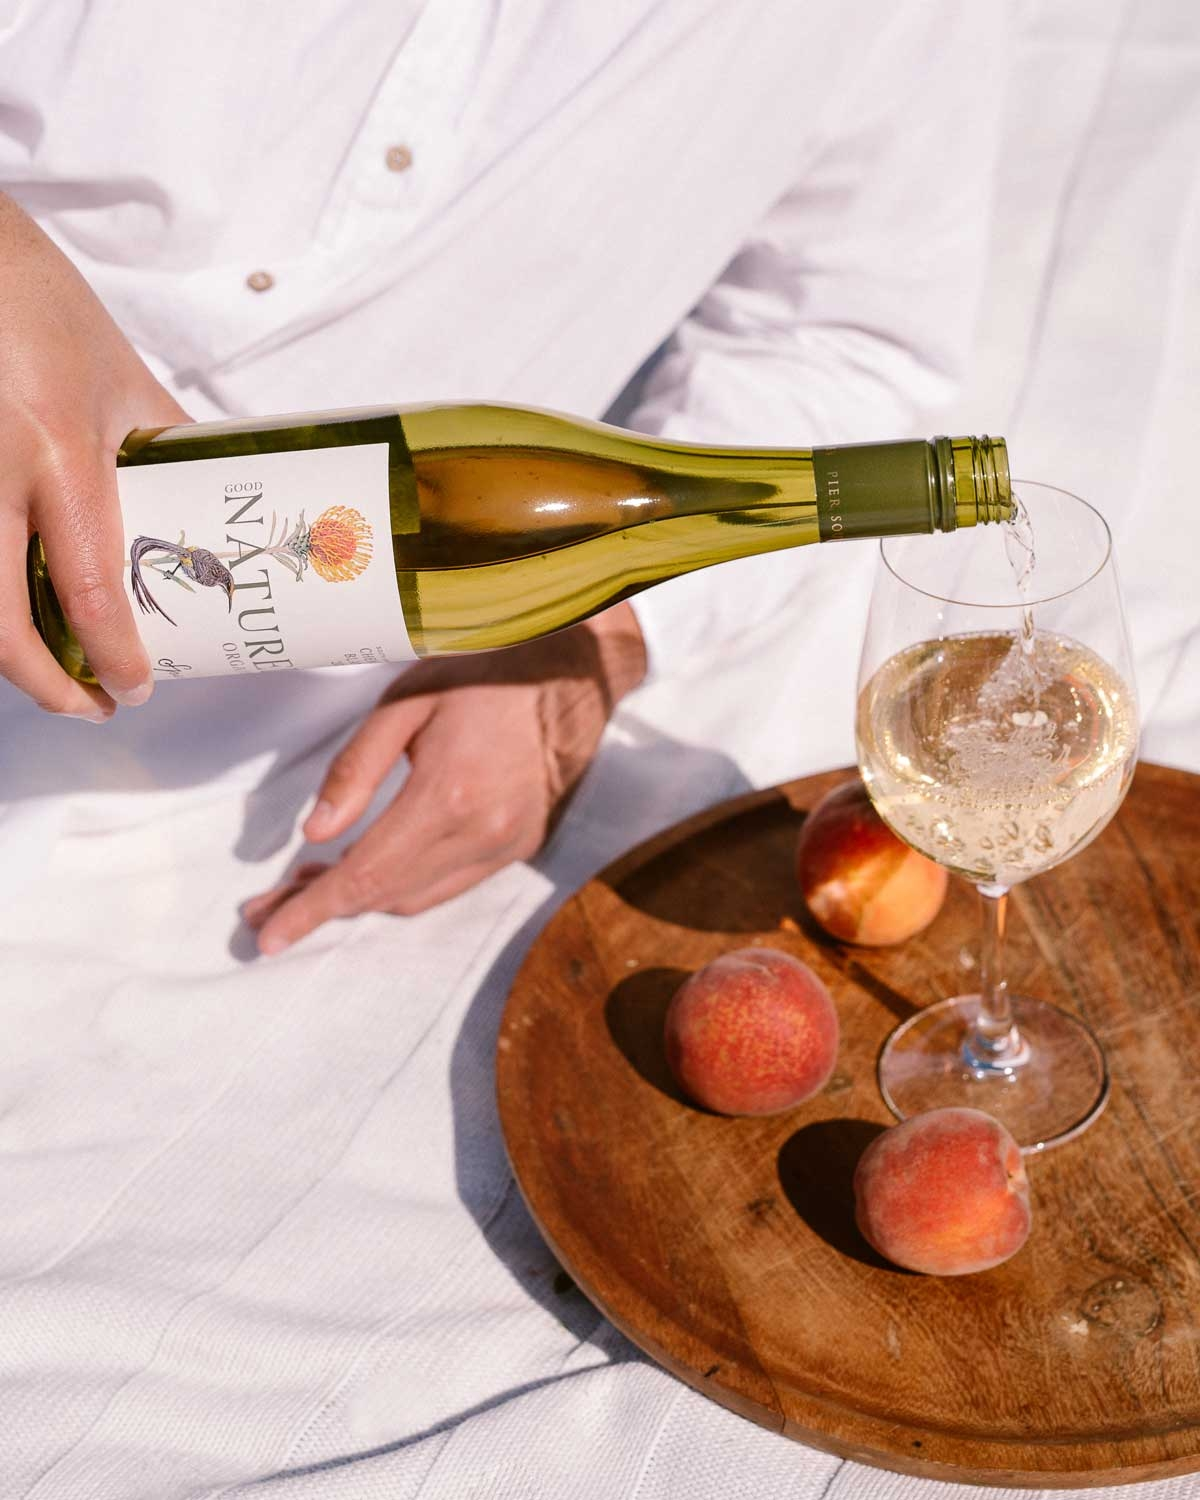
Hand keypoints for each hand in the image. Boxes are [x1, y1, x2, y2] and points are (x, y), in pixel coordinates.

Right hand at [0, 192, 191, 718]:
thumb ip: (164, 439)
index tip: (132, 688)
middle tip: (87, 705)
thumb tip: (212, 498)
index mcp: (59, 449)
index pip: (87, 588)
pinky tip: (13, 611)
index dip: (113, 655)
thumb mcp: (118, 374)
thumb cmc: (35, 300)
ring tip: (49, 673)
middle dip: (44, 685)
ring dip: (6, 653)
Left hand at [242, 603, 647, 952]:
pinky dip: (403, 886)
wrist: (570, 675)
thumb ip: (355, 770)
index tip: (268, 936)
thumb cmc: (482, 675)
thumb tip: (315, 835)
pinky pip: (449, 885)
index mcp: (448, 795)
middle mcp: (482, 834)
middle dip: (322, 907)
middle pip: (385, 895)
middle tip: (269, 905)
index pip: (365, 874)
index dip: (312, 909)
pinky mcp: (521, 846)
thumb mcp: (403, 703)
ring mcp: (507, 846)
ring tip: (311, 884)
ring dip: (361, 899)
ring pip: (416, 898)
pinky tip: (370, 867)